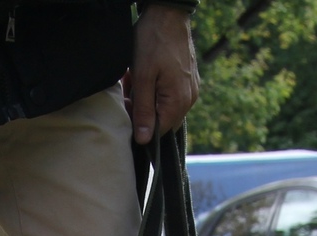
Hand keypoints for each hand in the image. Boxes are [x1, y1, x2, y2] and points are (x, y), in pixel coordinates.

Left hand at [126, 4, 198, 144]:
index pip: (158, 131)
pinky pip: (168, 93)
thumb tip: (144, 140)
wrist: (167, 13)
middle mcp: (189, 99)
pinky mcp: (187, 79)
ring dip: (145, 98)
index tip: (126, 109)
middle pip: (161, 119)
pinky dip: (153, 88)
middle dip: (142, 111)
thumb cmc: (153, 42)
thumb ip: (143, 110)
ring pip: (162, 106)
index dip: (140, 126)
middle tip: (128, 93)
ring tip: (134, 80)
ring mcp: (189, 88)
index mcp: (179, 102)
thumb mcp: (142, 77)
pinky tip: (143, 75)